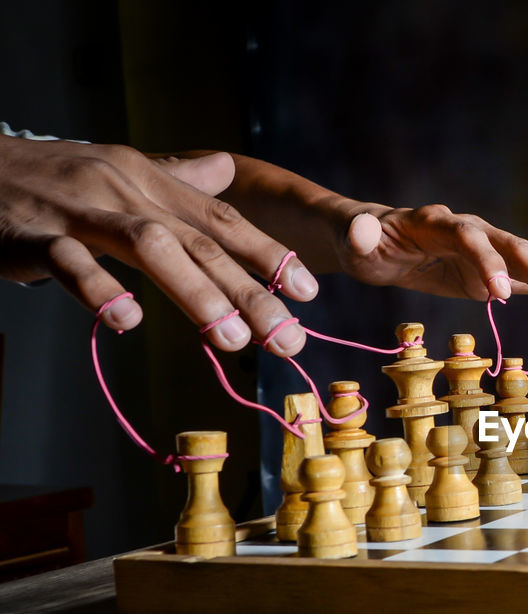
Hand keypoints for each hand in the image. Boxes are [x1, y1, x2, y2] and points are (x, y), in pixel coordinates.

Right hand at [0, 136, 315, 354]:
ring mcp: (78, 212)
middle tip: (288, 339)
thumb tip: (225, 171)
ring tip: (233, 339)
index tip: (309, 293)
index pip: (222, 219)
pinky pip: (69, 264)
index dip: (269, 255)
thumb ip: (174, 180)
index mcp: (148, 180)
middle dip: (252, 293)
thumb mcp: (117, 172)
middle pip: (201, 242)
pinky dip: (100, 291)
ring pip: (150, 247)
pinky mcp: (30, 236)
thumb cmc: (50, 178)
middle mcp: (123, 190)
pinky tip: (129, 321)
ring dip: (197, 294)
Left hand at [340, 206, 527, 323]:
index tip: (500, 293)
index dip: (487, 261)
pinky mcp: (495, 271)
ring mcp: (489, 251)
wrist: (376, 240)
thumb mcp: (353, 239)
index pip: (470, 237)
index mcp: (438, 222)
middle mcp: (472, 231)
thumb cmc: (363, 240)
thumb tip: (362, 230)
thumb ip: (358, 234)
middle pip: (513, 248)